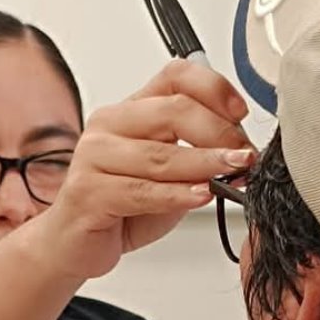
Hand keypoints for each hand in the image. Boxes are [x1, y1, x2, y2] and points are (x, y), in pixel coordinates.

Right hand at [36, 60, 255, 279]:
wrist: (76, 243)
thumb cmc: (121, 207)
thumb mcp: (168, 174)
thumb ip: (196, 157)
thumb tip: (241, 151)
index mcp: (130, 110)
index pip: (175, 76)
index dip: (214, 88)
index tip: (240, 114)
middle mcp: (109, 125)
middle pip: (172, 111)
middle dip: (218, 132)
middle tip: (243, 154)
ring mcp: (93, 156)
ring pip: (161, 155)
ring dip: (205, 164)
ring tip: (233, 172)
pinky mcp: (87, 191)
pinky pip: (142, 191)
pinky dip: (177, 194)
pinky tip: (200, 195)